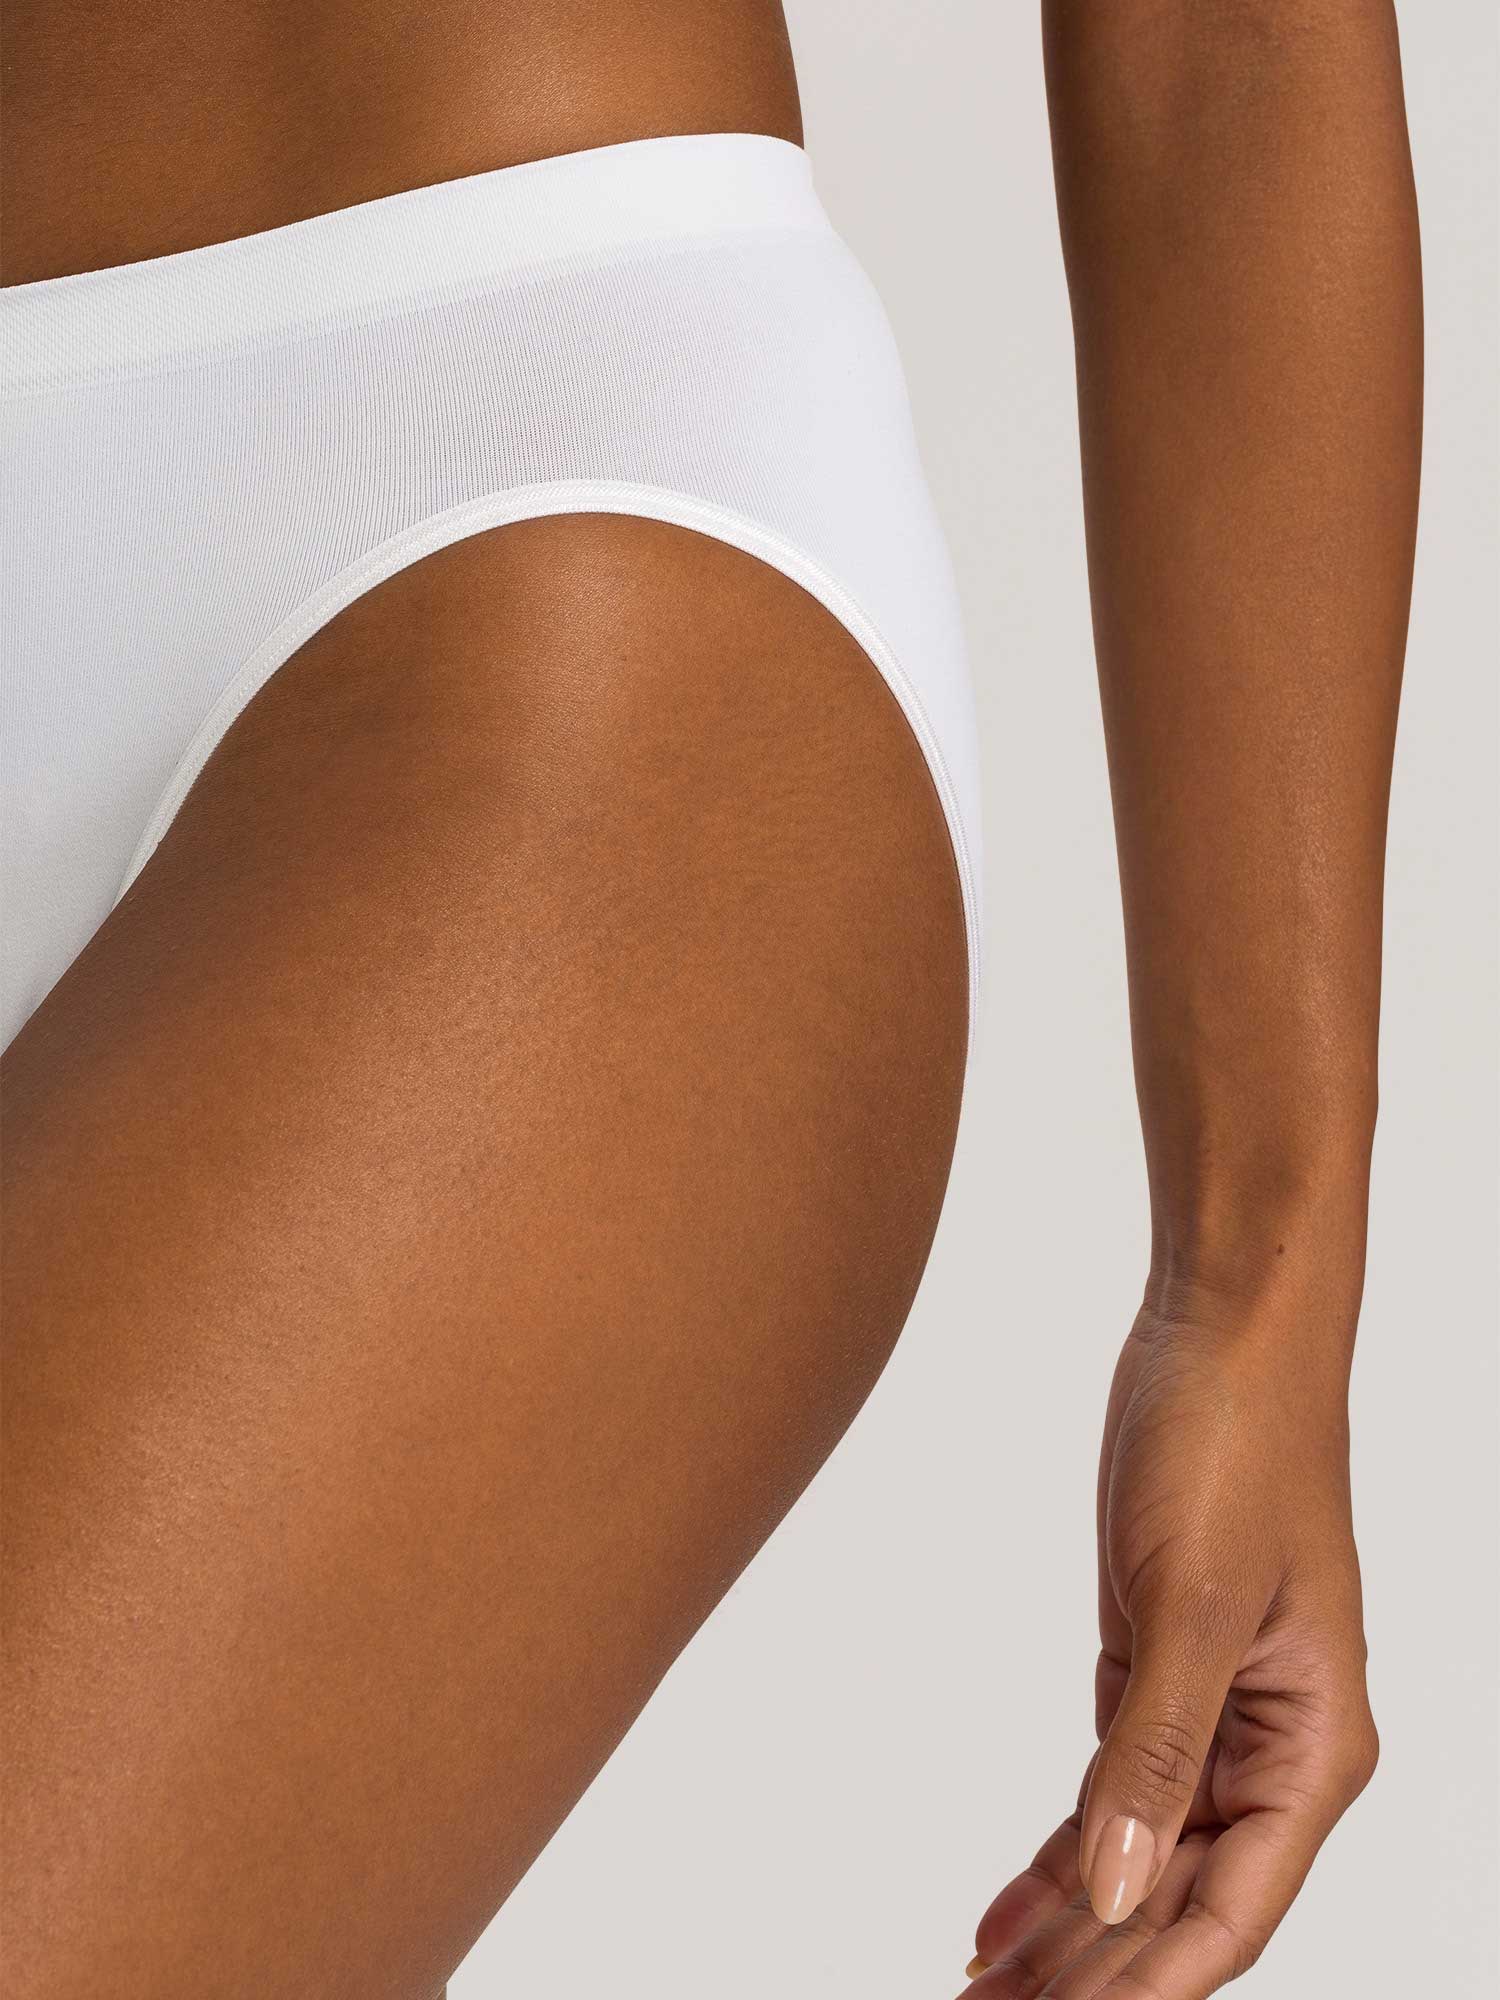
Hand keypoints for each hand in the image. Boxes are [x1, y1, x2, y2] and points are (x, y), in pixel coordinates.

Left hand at [959, 1289, 1378, 1996]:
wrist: (1220, 1333)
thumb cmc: (1238, 1445)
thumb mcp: (1188, 1600)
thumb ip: (1154, 1750)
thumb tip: (1120, 1895)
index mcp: (1313, 1747)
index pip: (1229, 1911)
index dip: (1148, 1987)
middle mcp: (1272, 1747)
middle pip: (1178, 1899)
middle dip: (1093, 1973)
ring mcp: (1211, 1711)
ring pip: (1139, 1854)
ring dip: (1067, 1927)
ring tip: (982, 1992)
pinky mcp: (1156, 1668)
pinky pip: (1111, 1789)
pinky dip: (1060, 1851)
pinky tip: (1005, 1908)